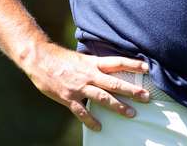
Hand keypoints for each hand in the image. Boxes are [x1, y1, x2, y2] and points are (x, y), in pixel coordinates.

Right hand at [21, 41, 150, 131]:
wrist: (39, 59)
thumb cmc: (60, 58)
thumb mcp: (80, 58)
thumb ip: (93, 65)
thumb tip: (107, 70)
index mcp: (92, 63)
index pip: (116, 62)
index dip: (132, 64)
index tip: (147, 68)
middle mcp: (89, 74)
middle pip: (114, 83)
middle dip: (132, 90)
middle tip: (146, 97)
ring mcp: (79, 87)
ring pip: (103, 98)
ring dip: (118, 106)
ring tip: (131, 114)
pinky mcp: (68, 97)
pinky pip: (82, 111)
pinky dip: (91, 120)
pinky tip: (99, 127)